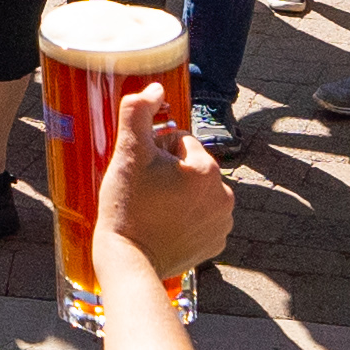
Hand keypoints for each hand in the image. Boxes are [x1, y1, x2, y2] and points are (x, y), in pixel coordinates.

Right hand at [92, 83, 233, 278]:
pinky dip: (188, 218)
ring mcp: (222, 222)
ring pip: (198, 191)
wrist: (128, 260)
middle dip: (171, 173)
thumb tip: (155, 88)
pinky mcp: (217, 243)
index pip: (180, 141)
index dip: (155, 151)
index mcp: (206, 168)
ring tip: (155, 209)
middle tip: (146, 191)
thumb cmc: (125, 205)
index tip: (143, 172)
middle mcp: (224, 194)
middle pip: (192, 166)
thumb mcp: (127, 153)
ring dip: (181, 194)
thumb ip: (138, 111)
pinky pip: (203, 217)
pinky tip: (166, 225)